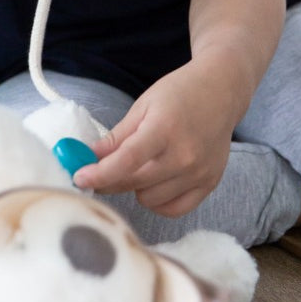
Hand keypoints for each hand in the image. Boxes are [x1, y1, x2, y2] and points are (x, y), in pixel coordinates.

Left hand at [72, 62, 237, 215]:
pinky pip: (174, 209)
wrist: (221, 91)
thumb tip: (90, 158)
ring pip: (150, 200)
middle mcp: (185, 155)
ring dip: (136, 188)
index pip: (126, 161)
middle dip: (110, 179)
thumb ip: (118, 136)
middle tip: (98, 170)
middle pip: (135, 183)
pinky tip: (154, 182)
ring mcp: (199, 173)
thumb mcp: (143, 105)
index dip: (99, 174)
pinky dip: (158, 201)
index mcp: (164, 129)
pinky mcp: (209, 184)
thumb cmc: (179, 93)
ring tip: (139, 166)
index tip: (79, 178)